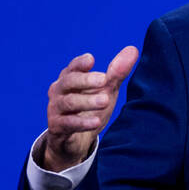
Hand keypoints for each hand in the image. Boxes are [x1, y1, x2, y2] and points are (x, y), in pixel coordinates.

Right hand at [40, 46, 138, 171]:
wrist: (75, 140)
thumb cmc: (90, 108)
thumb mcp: (106, 90)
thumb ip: (117, 72)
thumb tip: (133, 49)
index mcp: (69, 79)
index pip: (73, 68)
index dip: (80, 63)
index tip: (91, 59)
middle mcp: (58, 91)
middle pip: (68, 82)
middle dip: (85, 80)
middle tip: (104, 80)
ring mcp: (55, 109)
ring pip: (68, 102)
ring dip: (87, 101)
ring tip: (105, 100)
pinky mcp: (57, 127)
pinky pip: (67, 124)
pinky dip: (82, 123)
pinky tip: (96, 122)